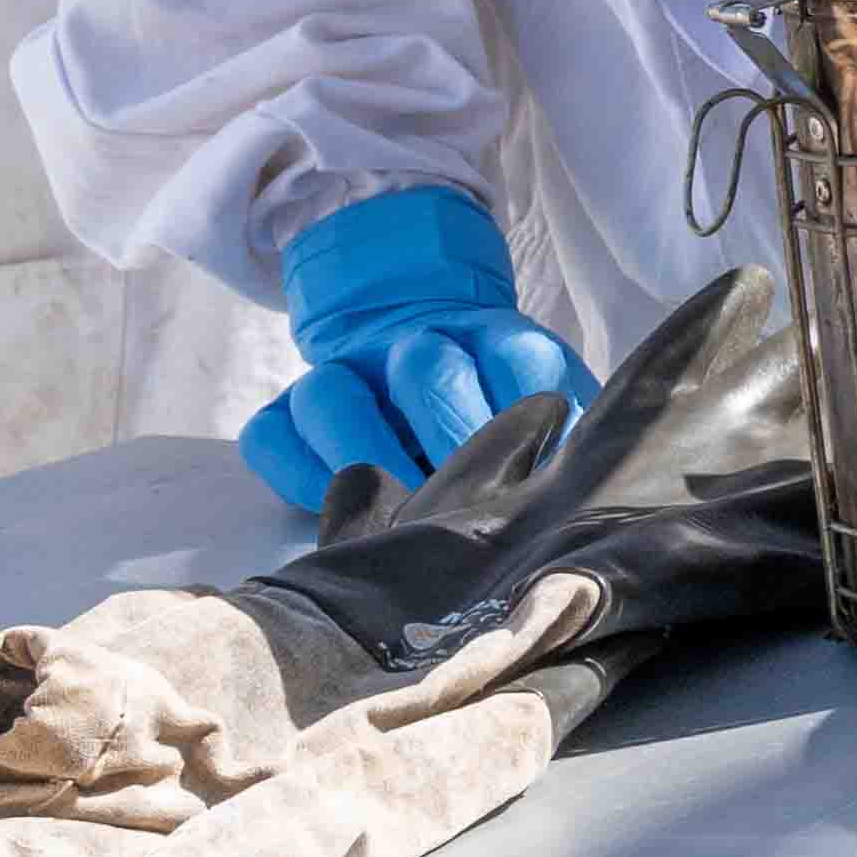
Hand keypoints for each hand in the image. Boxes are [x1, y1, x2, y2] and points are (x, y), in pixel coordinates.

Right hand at [246, 187, 595, 510]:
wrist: (410, 343)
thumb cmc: (496, 409)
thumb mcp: (548, 405)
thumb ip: (567, 434)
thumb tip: (584, 489)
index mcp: (492, 338)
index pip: (517, 363)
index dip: (529, 418)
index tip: (537, 469)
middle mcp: (412, 344)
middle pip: (426, 371)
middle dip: (451, 437)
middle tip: (469, 500)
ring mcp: (342, 373)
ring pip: (334, 396)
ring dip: (367, 456)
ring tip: (399, 518)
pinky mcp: (284, 413)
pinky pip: (272, 436)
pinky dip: (299, 474)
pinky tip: (340, 513)